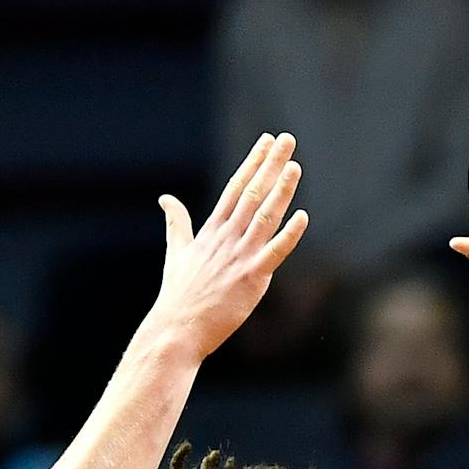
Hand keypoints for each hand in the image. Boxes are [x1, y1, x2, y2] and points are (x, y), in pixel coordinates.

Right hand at [149, 132, 310, 357]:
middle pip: (252, 193)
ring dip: (280, 190)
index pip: (235, 188)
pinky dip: (289, 235)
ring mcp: (239, 257)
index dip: (253, 163)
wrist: (177, 328)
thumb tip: (165, 198)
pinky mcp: (251, 278)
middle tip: (287, 139)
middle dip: (270, 165)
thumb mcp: (177, 252)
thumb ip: (176, 223)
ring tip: (295, 166)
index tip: (265, 141)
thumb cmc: (179, 295)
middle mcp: (227, 238)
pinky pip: (275, 253)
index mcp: (212, 230)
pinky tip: (303, 216)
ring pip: (264, 216)